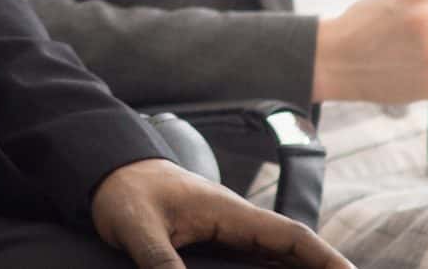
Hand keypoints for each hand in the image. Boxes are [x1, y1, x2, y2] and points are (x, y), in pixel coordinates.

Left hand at [91, 159, 348, 268]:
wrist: (103, 168)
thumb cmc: (122, 189)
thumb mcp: (138, 229)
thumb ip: (160, 262)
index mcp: (228, 211)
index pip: (289, 236)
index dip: (324, 258)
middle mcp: (234, 221)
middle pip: (291, 251)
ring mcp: (225, 231)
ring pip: (274, 258)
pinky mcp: (211, 241)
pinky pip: (252, 261)